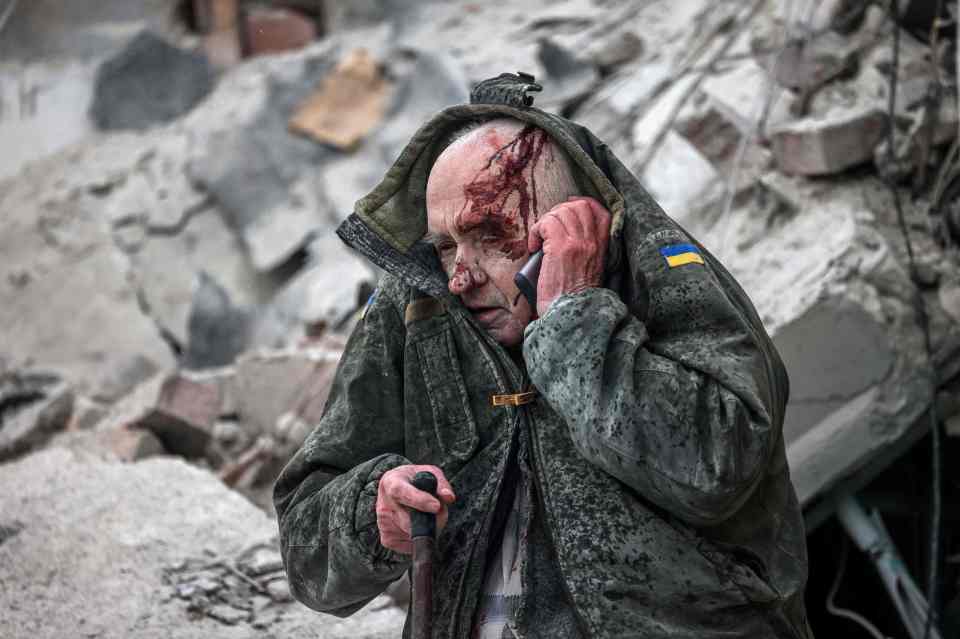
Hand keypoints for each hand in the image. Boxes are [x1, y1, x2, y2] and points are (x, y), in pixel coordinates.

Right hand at [376, 464, 455, 554]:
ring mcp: (384, 524)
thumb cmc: (415, 480)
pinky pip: (412, 544)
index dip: (420, 501)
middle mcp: (383, 505)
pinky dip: (422, 536)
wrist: (395, 489)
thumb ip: (441, 483)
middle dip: (431, 520)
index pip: (402, 493)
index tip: (436, 506)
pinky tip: (417, 522)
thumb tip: (449, 497)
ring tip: (425, 512)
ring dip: (428, 527)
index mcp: (390, 482)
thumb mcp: (429, 473)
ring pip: (414, 534)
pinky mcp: (388, 540)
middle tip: (438, 509)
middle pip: (409, 521)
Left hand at [528, 196, 610, 316]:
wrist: (569, 315)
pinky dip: (536, 230)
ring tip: (540, 239)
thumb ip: (587, 250)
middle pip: (579, 206)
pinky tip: (534, 247)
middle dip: (559, 210)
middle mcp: (592, 242)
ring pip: (561, 212)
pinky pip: (546, 223)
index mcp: (602, 247)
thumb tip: (569, 233)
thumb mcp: (590, 270)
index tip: (567, 207)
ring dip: (546, 221)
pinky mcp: (560, 248)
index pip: (600, 211)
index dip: (581, 204)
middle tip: (548, 227)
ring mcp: (577, 243)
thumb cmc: (573, 297)